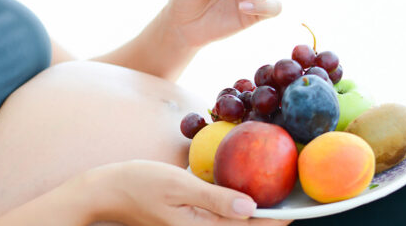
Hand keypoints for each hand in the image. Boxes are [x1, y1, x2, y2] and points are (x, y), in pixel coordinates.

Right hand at [86, 160, 292, 225]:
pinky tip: (240, 191)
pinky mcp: (188, 222)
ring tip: (273, 194)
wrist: (107, 192)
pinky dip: (233, 208)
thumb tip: (250, 208)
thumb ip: (214, 198)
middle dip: (268, 218)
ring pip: (231, 225)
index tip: (298, 208)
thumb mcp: (178, 186)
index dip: (276, 221)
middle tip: (289, 197)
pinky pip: (218, 218)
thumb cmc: (139, 184)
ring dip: (253, 214)